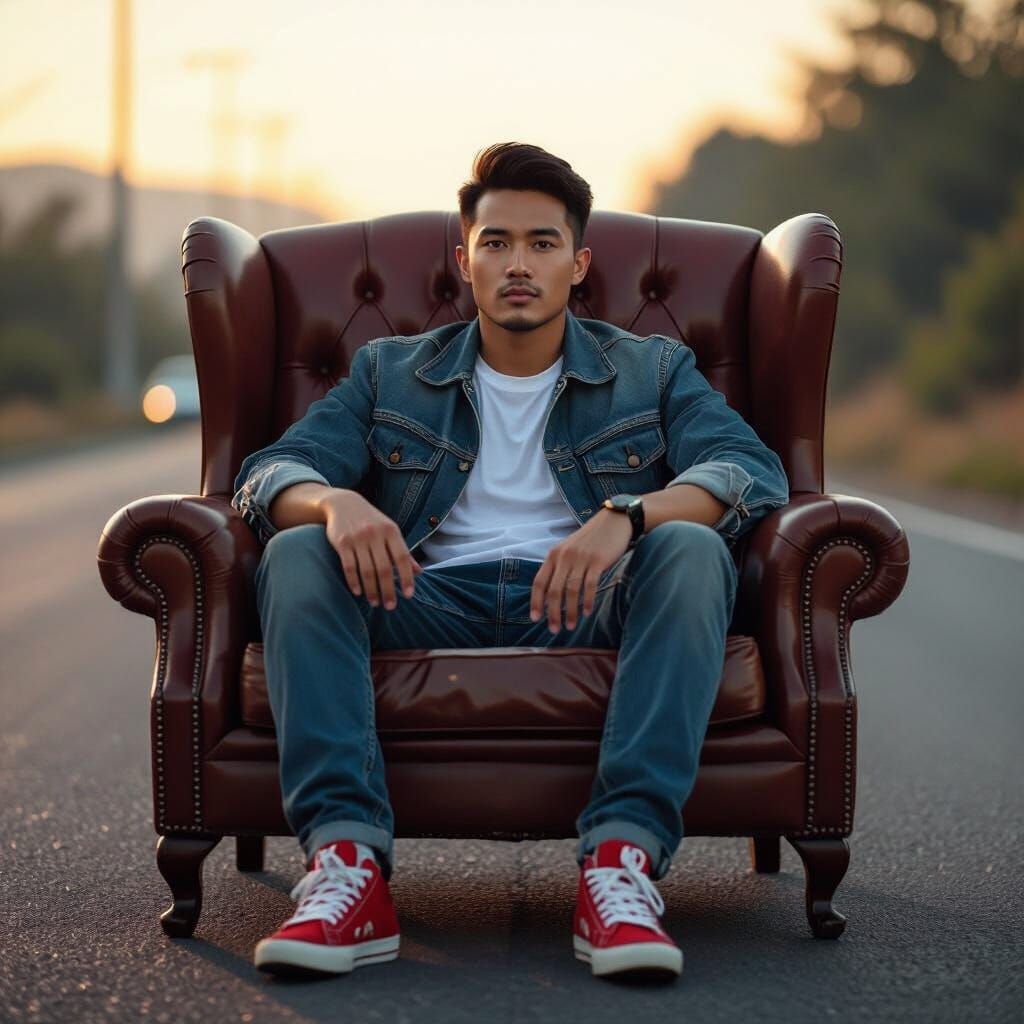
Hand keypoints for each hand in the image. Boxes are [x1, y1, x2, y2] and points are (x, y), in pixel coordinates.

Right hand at [320, 490, 422, 608]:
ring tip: (375, 602)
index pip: (403, 558)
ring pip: (367, 570)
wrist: (343, 503)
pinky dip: (354, 582)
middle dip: (388, 590)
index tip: (408, 595)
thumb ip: (403, 551)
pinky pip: (349, 567)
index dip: (407, 578)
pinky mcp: (342, 542)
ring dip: (371, 590)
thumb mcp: (390, 531)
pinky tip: (358, 592)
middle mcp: (376, 534)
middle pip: (384, 568)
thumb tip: (419, 572)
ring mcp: (358, 538)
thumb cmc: (371, 521)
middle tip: (390, 606)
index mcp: (391, 531)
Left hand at [529, 509, 633, 633]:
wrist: (614, 521)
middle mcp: (564, 557)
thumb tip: (552, 595)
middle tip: (554, 629)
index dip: (536, 602)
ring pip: (571, 590)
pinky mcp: (598, 560)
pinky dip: (588, 601)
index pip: (539, 582)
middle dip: (553, 612)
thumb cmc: (591, 540)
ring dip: (570, 611)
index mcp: (554, 555)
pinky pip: (590, 585)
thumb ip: (560, 568)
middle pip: (554, 590)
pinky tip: (587, 612)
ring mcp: (581, 558)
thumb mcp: (569, 550)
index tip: (535, 619)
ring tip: (571, 626)